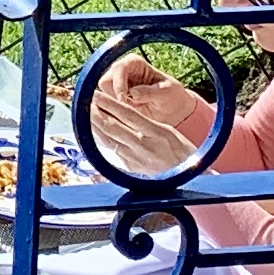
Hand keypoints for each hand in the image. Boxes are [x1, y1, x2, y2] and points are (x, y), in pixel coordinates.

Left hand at [82, 81, 200, 176]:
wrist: (192, 181)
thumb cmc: (182, 152)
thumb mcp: (168, 131)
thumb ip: (145, 123)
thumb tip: (121, 113)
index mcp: (156, 132)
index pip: (127, 113)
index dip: (108, 103)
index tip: (94, 93)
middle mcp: (143, 146)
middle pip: (112, 126)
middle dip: (94, 112)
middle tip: (81, 101)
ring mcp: (135, 159)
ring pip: (108, 139)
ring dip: (93, 125)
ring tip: (82, 113)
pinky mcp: (131, 169)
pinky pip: (112, 151)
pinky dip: (101, 139)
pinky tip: (93, 131)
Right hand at [89, 53, 209, 140]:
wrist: (172, 111)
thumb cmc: (172, 97)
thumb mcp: (166, 93)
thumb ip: (149, 92)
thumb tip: (132, 94)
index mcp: (134, 63)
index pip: (118, 68)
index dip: (120, 84)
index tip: (126, 99)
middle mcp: (121, 71)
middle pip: (105, 81)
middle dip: (114, 97)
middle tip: (128, 109)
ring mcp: (115, 85)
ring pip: (101, 94)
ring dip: (113, 106)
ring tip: (130, 113)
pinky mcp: (112, 99)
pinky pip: (103, 105)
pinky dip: (111, 112)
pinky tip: (124, 118)